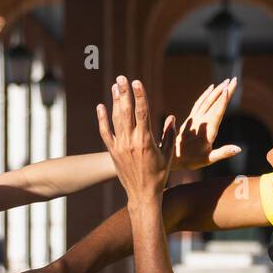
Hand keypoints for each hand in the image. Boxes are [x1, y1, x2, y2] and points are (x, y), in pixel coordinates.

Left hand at [96, 76, 175, 205]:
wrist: (142, 194)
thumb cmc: (159, 175)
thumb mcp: (168, 155)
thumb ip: (169, 135)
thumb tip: (171, 117)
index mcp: (146, 141)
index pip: (142, 112)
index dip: (139, 95)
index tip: (137, 82)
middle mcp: (131, 141)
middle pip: (127, 111)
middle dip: (124, 93)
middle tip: (122, 78)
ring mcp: (120, 146)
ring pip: (116, 119)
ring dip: (115, 101)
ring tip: (115, 86)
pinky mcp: (112, 152)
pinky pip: (105, 132)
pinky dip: (102, 119)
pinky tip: (100, 107)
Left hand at [174, 79, 241, 169]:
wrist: (172, 157)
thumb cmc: (191, 160)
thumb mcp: (208, 159)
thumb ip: (223, 152)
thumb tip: (238, 149)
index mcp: (208, 131)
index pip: (217, 112)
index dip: (223, 100)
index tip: (229, 89)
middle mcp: (202, 122)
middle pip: (215, 102)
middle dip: (225, 90)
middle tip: (234, 79)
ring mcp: (195, 119)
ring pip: (207, 100)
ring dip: (217, 90)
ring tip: (226, 81)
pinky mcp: (191, 118)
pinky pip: (199, 103)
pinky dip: (206, 94)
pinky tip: (211, 88)